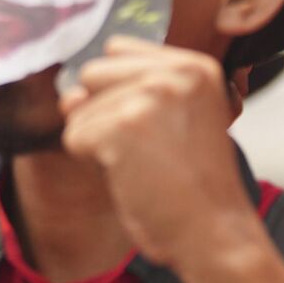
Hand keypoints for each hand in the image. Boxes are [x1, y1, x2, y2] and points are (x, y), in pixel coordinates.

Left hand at [60, 37, 269, 274]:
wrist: (215, 233)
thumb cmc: (192, 184)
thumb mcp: (177, 119)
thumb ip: (126, 92)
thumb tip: (68, 95)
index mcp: (195, 66)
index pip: (117, 49)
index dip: (117, 90)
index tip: (149, 124)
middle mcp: (176, 73)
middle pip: (92, 74)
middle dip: (104, 113)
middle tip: (148, 148)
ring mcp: (150, 96)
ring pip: (79, 109)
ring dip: (100, 143)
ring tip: (146, 164)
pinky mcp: (123, 126)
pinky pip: (74, 137)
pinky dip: (92, 162)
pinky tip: (133, 175)